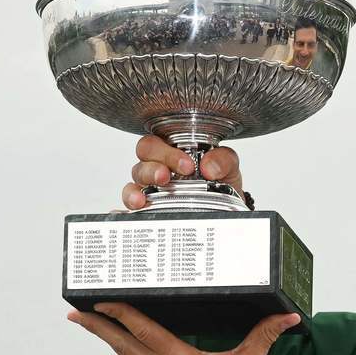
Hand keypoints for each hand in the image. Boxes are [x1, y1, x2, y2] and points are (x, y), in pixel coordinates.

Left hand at [67, 302, 297, 354]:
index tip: (99, 301)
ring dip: (108, 339)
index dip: (120, 313)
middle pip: (122, 345)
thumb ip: (265, 336)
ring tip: (90, 324)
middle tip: (73, 312)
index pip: (143, 331)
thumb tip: (289, 317)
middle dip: (97, 327)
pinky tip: (124, 346)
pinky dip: (126, 352)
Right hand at [121, 134, 243, 209]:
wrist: (226, 211)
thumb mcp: (228, 167)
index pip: (156, 143)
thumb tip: (210, 167)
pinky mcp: (147, 209)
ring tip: (145, 198)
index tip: (187, 165)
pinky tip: (133, 209)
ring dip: (137, 188)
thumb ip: (223, 160)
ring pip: (134, 182)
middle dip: (152, 168)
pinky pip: (128, 206)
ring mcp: (150, 189)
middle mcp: (157, 167)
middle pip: (142, 159)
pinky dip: (127, 207)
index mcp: (172, 152)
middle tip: (166, 177)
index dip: (167, 152)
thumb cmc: (219, 182)